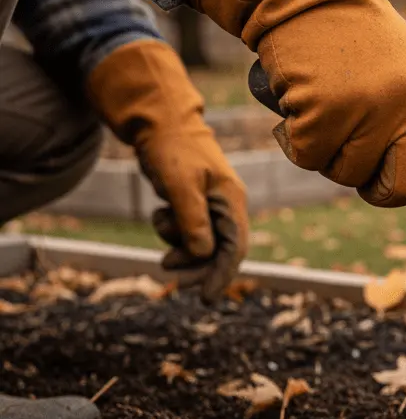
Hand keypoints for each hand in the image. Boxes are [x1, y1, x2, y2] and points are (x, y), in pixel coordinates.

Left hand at [87, 40, 248, 302]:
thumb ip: (193, 220)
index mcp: (232, 201)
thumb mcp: (181, 185)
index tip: (205, 297)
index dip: (222, 275)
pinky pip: (188, 230)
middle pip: (220, 250)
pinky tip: (161, 216)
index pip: (234, 247)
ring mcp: (211, 205)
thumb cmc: (173, 148)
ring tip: (162, 255)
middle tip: (175, 283)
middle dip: (198, 268)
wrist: (158, 121)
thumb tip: (203, 254)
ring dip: (182, 251)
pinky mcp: (195, 204)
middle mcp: (226, 206)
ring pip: (201, 243)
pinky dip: (173, 233)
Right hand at [191, 0, 405, 247]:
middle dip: (377, 189)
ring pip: (349, 177)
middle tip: (358, 161)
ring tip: (327, 107)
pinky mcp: (326, 110)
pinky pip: (310, 159)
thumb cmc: (357, 45)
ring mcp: (371, 107)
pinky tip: (299, 102)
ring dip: (330, 156)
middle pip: (404, 188)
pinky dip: (296, 141)